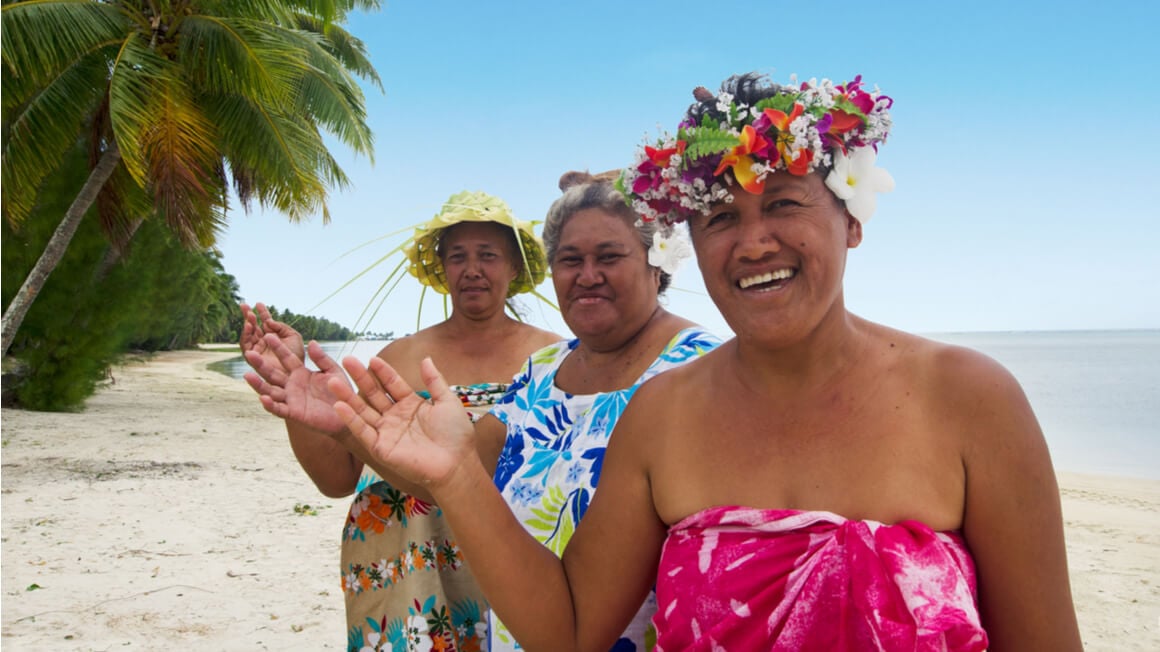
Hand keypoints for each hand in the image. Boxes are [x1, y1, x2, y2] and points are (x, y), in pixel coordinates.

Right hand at [240, 302, 304, 363]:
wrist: (296, 371)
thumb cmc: (297, 355)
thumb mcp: (293, 336)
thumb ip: (281, 326)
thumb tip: (269, 321)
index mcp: (274, 335)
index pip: (266, 321)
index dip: (262, 312)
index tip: (258, 303)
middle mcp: (264, 341)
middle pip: (253, 327)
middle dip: (249, 316)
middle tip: (245, 306)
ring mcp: (258, 349)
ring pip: (248, 335)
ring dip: (247, 324)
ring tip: (249, 316)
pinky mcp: (252, 358)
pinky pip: (246, 346)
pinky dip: (245, 335)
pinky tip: (248, 326)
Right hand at [243, 334, 348, 433]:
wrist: (349, 413)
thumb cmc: (341, 391)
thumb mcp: (333, 372)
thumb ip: (322, 359)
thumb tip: (312, 342)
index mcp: (300, 372)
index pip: (286, 358)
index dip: (278, 347)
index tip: (269, 334)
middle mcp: (292, 385)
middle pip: (272, 374)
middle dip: (260, 364)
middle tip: (248, 352)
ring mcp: (291, 399)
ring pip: (270, 391)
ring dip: (258, 384)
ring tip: (246, 375)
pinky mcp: (294, 413)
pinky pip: (279, 409)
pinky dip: (270, 405)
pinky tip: (263, 398)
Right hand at [332, 356, 474, 490]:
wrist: (456, 464)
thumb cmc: (456, 435)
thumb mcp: (447, 401)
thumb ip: (435, 380)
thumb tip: (425, 358)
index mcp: (411, 405)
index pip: (392, 384)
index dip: (382, 371)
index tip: (371, 358)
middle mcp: (396, 417)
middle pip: (374, 394)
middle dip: (361, 378)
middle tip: (347, 360)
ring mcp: (387, 432)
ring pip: (363, 411)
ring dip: (348, 396)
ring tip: (333, 381)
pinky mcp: (381, 448)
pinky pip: (363, 432)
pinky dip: (350, 419)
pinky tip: (340, 405)